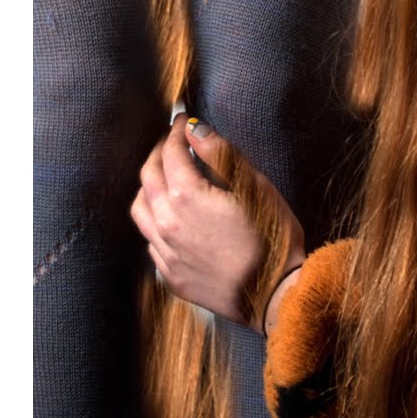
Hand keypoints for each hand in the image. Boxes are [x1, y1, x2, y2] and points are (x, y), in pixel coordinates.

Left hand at [131, 114, 305, 329]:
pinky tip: (173, 218)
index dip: (175, 132)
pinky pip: (151, 240)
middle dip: (158, 153)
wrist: (275, 294)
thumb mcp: (254, 187)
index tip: (183, 122)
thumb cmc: (273, 237)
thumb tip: (193, 129)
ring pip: (140, 209)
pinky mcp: (171, 276)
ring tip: (166, 178)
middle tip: (172, 143)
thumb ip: (220, 155)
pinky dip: (156, 219)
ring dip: (150, 186)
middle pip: (148, 177)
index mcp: (187, 197)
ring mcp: (165, 254)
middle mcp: (167, 224)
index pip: (170, 153)